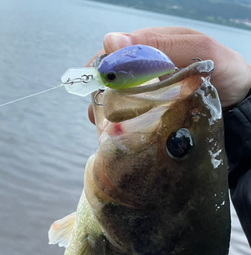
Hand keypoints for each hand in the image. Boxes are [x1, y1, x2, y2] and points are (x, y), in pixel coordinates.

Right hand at [88, 27, 250, 122]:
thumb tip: (111, 42)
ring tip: (110, 131)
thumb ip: (159, 44)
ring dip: (109, 116)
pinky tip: (123, 136)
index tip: (95, 86)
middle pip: (112, 81)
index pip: (115, 53)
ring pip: (118, 103)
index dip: (100, 69)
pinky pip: (133, 120)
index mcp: (155, 48)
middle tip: (98, 116)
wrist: (242, 104)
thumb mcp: (198, 51)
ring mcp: (151, 95)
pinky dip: (124, 128)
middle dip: (100, 97)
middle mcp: (148, 71)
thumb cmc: (226, 71)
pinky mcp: (155, 116)